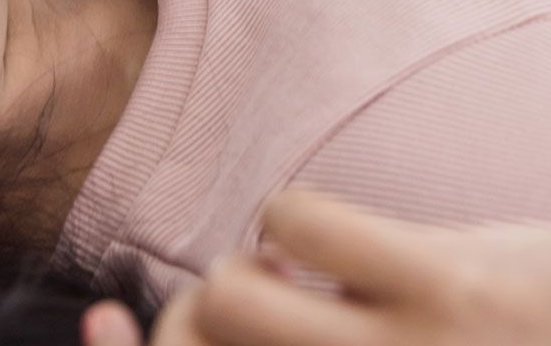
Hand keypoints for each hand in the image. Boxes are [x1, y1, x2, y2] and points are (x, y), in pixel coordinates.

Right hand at [102, 191, 550, 345]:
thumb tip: (211, 309)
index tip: (108, 322)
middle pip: (192, 343)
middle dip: (185, 319)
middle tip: (232, 304)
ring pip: (230, 292)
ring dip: (238, 269)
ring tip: (286, 272)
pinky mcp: (442, 283)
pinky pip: (297, 223)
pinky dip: (288, 217)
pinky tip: (329, 235)